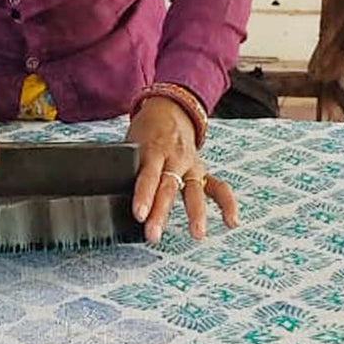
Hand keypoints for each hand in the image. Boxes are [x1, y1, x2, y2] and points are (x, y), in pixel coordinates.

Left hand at [126, 96, 238, 242]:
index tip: (139, 215)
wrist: (170, 109)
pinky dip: (227, 204)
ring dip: (196, 213)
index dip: (143, 195)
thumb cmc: (146, 132)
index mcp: (154, 149)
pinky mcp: (202, 171)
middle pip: (168, 187)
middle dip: (161, 213)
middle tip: (154, 234)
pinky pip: (218, 187)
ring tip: (197, 234)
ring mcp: (191, 165)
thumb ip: (129, 166)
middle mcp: (175, 157)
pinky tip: (231, 222)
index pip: (148, 175)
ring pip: (194, 190)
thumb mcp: (132, 142)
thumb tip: (112, 196)